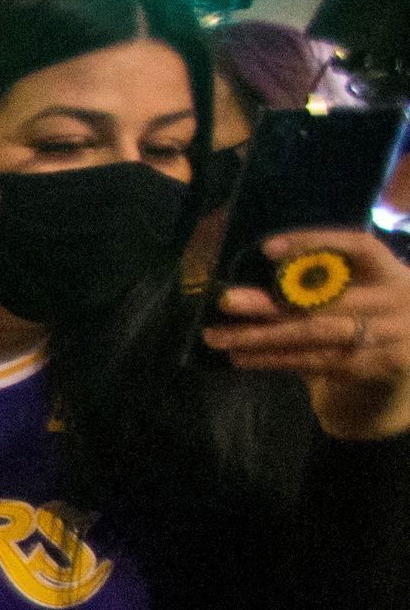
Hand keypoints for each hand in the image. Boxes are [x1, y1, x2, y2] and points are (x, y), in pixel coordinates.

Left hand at [201, 228, 409, 441]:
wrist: (407, 365)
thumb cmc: (371, 315)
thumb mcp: (366, 288)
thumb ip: (328, 281)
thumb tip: (261, 274)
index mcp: (391, 270)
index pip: (359, 247)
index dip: (316, 243)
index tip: (268, 249)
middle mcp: (395, 299)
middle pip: (324, 299)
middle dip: (269, 302)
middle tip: (226, 301)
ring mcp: (386, 336)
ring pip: (313, 334)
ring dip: (261, 337)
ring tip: (218, 336)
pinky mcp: (369, 366)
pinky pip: (312, 361)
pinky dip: (274, 358)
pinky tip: (242, 356)